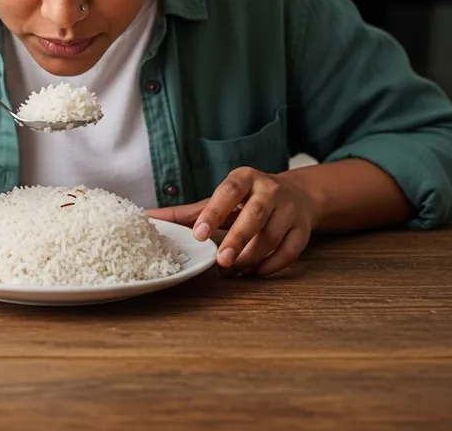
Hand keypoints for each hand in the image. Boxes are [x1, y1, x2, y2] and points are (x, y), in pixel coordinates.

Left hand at [147, 167, 317, 276]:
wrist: (297, 195)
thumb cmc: (247, 199)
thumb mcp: (219, 199)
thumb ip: (187, 212)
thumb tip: (148, 218)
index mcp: (244, 178)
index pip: (228, 191)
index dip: (214, 212)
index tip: (199, 234)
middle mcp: (269, 190)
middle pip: (255, 213)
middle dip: (237, 238)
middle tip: (221, 261)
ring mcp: (289, 209)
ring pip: (272, 236)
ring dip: (251, 256)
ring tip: (231, 270)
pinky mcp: (303, 230)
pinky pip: (289, 251)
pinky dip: (271, 265)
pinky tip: (254, 273)